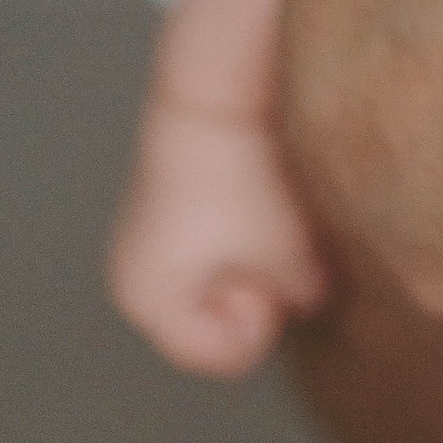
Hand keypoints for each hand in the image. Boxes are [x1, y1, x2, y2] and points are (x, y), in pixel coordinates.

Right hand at [109, 90, 329, 375]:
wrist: (211, 89)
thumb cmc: (243, 177)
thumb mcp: (288, 249)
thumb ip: (305, 295)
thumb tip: (313, 300)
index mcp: (148, 301)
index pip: (216, 354)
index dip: (259, 326)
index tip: (274, 280)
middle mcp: (129, 279)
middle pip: (210, 323)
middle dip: (254, 296)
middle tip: (275, 249)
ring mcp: (138, 243)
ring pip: (210, 285)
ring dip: (247, 266)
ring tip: (266, 222)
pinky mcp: (157, 211)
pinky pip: (202, 251)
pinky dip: (234, 239)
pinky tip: (252, 201)